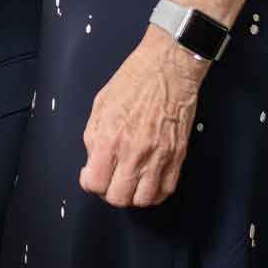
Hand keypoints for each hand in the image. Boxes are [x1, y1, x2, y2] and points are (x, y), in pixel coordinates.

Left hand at [79, 26, 208, 207]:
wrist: (167, 68)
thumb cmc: (132, 80)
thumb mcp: (100, 104)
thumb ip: (94, 136)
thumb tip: (93, 160)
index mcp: (109, 138)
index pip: (94, 183)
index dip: (90, 182)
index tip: (91, 174)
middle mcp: (133, 152)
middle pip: (118, 197)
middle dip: (109, 192)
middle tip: (110, 178)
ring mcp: (158, 156)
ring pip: (143, 200)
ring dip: (133, 195)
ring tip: (129, 181)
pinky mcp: (178, 156)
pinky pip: (166, 190)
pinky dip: (155, 192)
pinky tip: (148, 180)